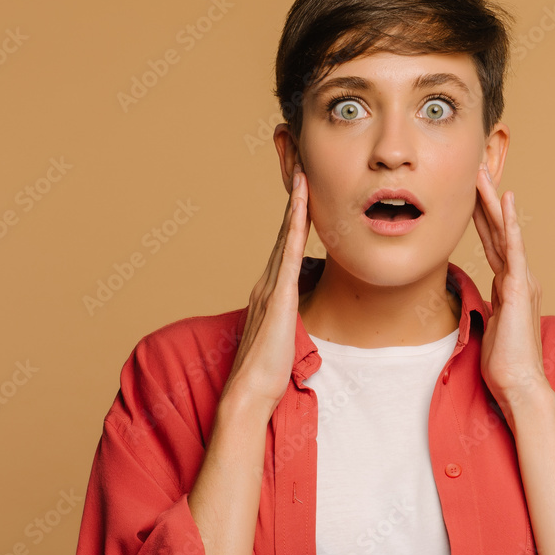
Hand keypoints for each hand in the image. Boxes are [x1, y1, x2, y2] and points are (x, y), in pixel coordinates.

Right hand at [221, 163, 310, 415]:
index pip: (285, 243)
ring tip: (302, 170)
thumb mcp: (286, 335)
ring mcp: (270, 286)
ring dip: (294, 201)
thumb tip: (303, 310)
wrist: (249, 392)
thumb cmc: (268, 371)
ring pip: (284, 234)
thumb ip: (292, 317)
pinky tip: (302, 205)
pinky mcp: (277, 296)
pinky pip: (287, 253)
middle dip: (293, 196)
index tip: (304, 186)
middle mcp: (266, 281)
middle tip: (299, 162)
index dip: (295, 213)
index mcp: (270, 289)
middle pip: (283, 229)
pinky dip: (294, 225)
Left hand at [472, 162, 549, 422]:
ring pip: (503, 231)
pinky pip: (513, 248)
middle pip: (496, 229)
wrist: (519, 385)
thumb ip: (486, 309)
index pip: (490, 241)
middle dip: (484, 198)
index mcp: (508, 284)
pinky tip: (506, 201)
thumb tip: (478, 304)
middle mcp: (517, 276)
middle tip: (475, 167)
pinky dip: (510, 223)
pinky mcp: (520, 287)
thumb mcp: (488, 327)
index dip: (480, 215)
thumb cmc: (503, 363)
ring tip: (483, 172)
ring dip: (492, 200)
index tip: (469, 191)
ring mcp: (520, 280)